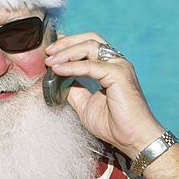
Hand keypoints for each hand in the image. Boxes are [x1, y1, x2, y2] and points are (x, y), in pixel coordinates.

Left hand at [45, 31, 164, 158]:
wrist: (131, 138)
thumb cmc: (113, 124)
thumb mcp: (83, 103)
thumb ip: (73, 89)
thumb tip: (57, 78)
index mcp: (109, 66)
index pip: (88, 45)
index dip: (68, 44)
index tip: (51, 50)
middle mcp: (116, 62)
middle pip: (89, 39)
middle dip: (66, 42)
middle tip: (48, 51)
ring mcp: (119, 66)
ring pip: (89, 47)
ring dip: (66, 52)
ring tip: (50, 61)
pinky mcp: (119, 74)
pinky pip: (91, 66)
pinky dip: (72, 66)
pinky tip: (58, 70)